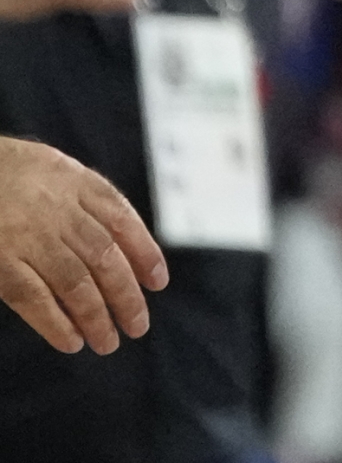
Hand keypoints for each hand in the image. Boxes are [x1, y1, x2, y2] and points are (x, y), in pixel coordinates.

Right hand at [0, 137, 166, 354]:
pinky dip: (56, 323)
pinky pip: (33, 297)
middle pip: (105, 257)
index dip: (145, 253)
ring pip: (75, 282)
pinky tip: (72, 342)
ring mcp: (27, 236)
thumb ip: (78, 198)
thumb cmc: (2, 173)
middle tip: (138, 326)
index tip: (158, 282)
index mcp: (74, 180)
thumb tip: (113, 248)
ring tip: (108, 342)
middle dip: (126, 295)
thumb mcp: (48, 168)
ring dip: (96, 317)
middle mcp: (57, 208)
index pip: (123, 219)